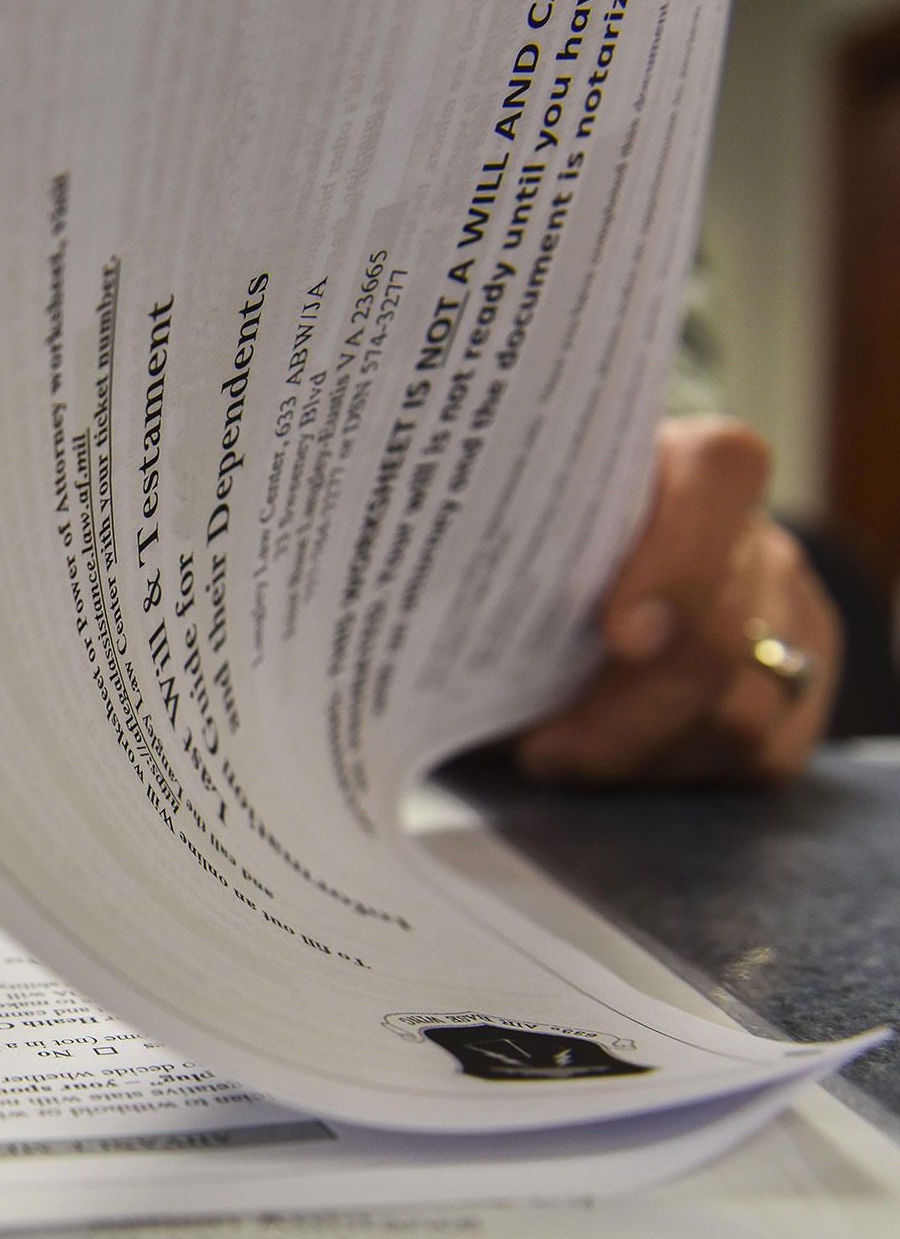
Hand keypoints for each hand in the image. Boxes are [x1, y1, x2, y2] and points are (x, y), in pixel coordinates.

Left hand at [515, 416, 840, 785]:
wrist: (561, 598)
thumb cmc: (519, 562)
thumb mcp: (500, 540)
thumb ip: (489, 559)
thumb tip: (437, 623)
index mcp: (685, 465)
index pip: (718, 475)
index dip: (679, 558)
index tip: (616, 636)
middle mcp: (753, 537)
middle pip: (722, 630)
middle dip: (625, 709)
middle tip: (544, 745)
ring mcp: (788, 614)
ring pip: (742, 711)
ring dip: (638, 750)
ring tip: (558, 755)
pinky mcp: (800, 694)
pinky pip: (758, 756)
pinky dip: (672, 772)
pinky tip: (611, 764)